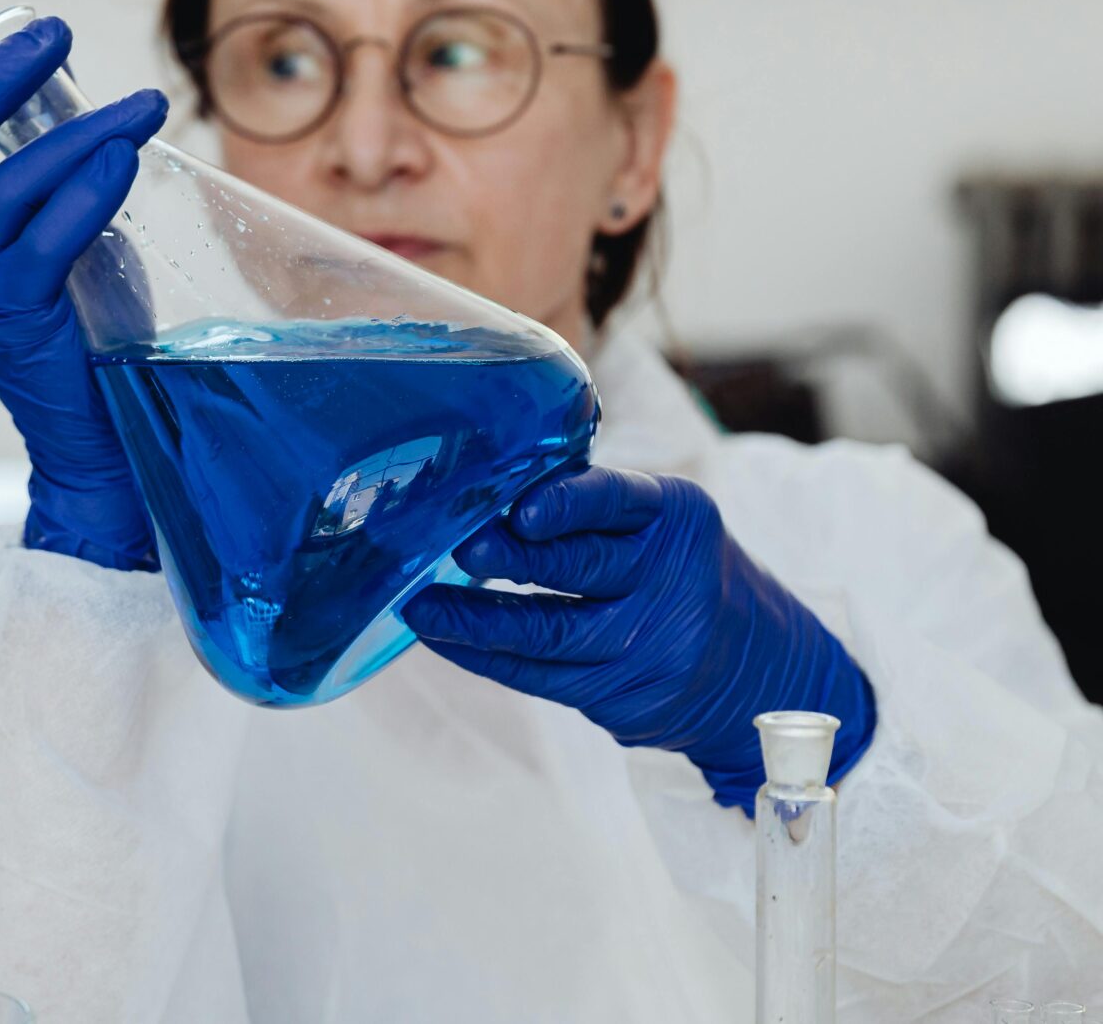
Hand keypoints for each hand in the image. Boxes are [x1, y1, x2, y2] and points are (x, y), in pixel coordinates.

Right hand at [0, 17, 168, 569]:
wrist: (85, 426)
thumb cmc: (68, 314)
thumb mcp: (34, 228)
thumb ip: (36, 171)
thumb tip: (75, 89)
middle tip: (53, 33)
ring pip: (5, 187)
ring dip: (81, 137)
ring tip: (141, 108)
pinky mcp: (9, 312)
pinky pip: (46, 239)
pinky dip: (88, 192)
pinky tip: (122, 161)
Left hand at [404, 464, 875, 809]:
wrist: (762, 672)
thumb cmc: (682, 572)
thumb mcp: (661, 524)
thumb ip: (591, 506)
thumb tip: (483, 484)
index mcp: (674, 517)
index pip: (618, 500)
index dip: (569, 504)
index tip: (522, 508)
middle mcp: (667, 581)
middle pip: (580, 569)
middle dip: (513, 558)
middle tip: (457, 547)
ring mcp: (647, 646)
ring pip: (549, 632)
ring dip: (474, 619)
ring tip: (419, 606)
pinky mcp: (622, 697)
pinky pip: (539, 676)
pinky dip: (482, 655)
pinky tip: (440, 637)